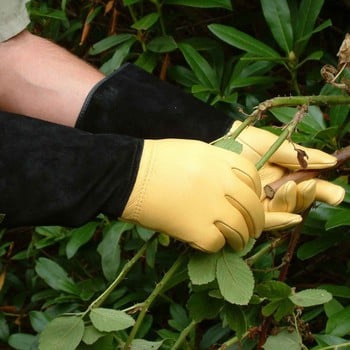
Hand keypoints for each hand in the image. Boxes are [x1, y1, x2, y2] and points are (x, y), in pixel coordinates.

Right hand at [121, 139, 264, 252]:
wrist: (128, 175)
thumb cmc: (156, 161)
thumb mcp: (193, 151)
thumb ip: (217, 164)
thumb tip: (230, 182)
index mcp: (219, 160)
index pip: (253, 177)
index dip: (256, 192)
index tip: (253, 201)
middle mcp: (220, 182)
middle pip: (252, 206)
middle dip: (256, 221)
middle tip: (253, 230)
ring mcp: (210, 206)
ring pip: (240, 229)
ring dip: (241, 238)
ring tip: (237, 242)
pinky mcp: (195, 229)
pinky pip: (216, 243)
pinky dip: (215, 244)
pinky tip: (208, 241)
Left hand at [230, 121, 344, 229]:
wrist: (215, 144)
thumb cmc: (241, 140)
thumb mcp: (273, 145)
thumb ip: (299, 156)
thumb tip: (331, 162)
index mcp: (283, 173)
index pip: (306, 185)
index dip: (321, 190)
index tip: (336, 193)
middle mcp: (274, 189)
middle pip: (298, 201)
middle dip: (309, 196)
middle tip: (312, 186)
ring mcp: (261, 200)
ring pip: (285, 211)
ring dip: (293, 202)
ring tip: (291, 186)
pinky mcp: (248, 210)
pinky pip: (267, 220)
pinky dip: (281, 220)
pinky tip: (293, 218)